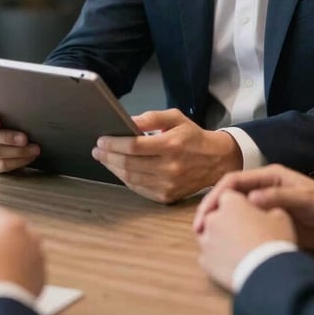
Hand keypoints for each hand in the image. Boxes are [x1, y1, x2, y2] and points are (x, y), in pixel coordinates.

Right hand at [0, 104, 40, 172]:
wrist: (20, 125)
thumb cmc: (15, 110)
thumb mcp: (12, 103)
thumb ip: (13, 100)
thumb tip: (26, 95)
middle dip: (7, 138)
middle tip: (25, 138)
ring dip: (16, 151)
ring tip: (34, 149)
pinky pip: (0, 165)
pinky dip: (17, 162)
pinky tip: (30, 156)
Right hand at [0, 204, 45, 296]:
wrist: (5, 307)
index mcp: (13, 224)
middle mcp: (30, 234)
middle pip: (5, 227)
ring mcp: (38, 253)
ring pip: (16, 244)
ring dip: (4, 250)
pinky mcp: (40, 271)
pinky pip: (24, 262)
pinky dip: (14, 265)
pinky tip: (1, 275)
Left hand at [91, 108, 242, 203]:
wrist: (215, 160)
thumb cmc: (192, 136)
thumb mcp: (175, 118)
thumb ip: (151, 118)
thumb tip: (129, 121)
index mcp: (171, 145)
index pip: (134, 146)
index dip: (114, 143)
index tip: (101, 140)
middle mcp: (169, 168)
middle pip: (129, 164)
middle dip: (108, 156)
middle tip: (97, 149)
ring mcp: (168, 185)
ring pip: (131, 178)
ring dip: (113, 168)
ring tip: (105, 159)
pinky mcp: (167, 197)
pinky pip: (139, 189)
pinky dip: (126, 179)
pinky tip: (120, 170)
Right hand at [193, 164, 313, 250]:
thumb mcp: (305, 199)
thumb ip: (279, 197)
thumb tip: (251, 199)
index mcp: (269, 176)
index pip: (234, 181)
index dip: (217, 195)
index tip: (206, 214)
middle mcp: (263, 188)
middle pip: (230, 196)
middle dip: (212, 209)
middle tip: (199, 230)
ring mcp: (265, 206)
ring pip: (235, 211)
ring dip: (219, 222)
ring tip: (206, 240)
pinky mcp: (270, 223)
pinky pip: (247, 226)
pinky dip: (233, 233)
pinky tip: (225, 246)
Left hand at [197, 190, 295, 290]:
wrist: (267, 276)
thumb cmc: (275, 241)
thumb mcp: (280, 216)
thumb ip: (267, 207)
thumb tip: (263, 209)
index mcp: (230, 202)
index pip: (229, 196)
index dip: (239, 203)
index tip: (249, 212)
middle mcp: (213, 218)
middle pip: (216, 214)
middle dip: (227, 219)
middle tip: (244, 230)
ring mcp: (207, 241)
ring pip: (209, 235)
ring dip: (220, 238)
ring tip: (238, 247)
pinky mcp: (206, 262)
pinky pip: (209, 255)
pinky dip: (218, 257)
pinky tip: (232, 261)